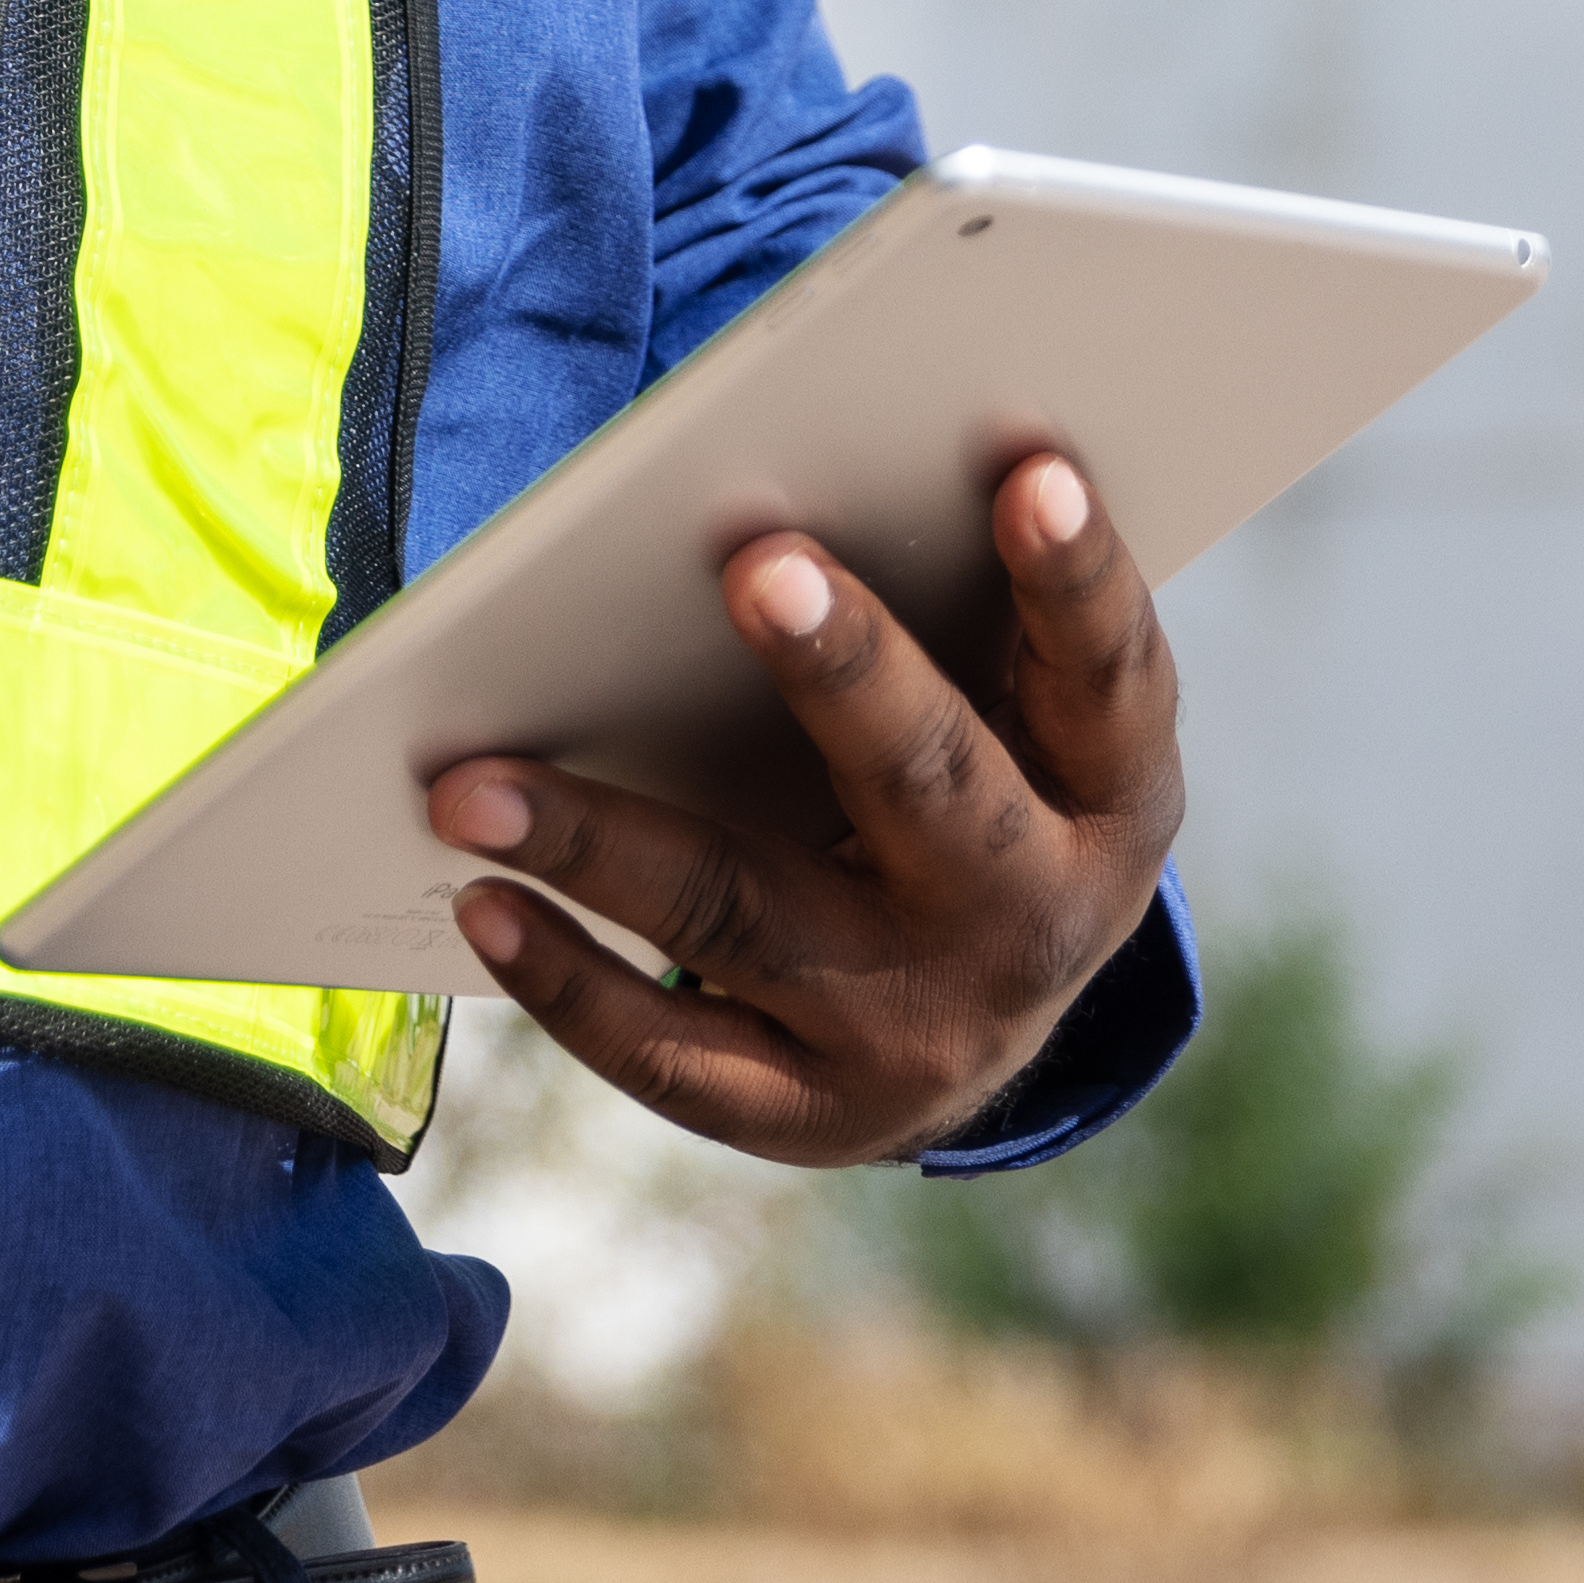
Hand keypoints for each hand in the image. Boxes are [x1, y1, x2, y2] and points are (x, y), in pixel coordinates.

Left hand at [429, 449, 1183, 1166]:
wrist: (971, 1029)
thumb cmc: (982, 792)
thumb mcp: (1028, 724)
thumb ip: (972, 619)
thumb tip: (811, 476)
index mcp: (1112, 801)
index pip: (1110, 679)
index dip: (1077, 579)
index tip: (1029, 468)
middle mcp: (1030, 925)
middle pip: (932, 785)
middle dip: (847, 673)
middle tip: (756, 563)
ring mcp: (916, 1035)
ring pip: (746, 916)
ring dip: (602, 840)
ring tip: (472, 780)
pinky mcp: (806, 1114)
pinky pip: (671, 1053)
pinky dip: (568, 979)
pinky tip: (483, 897)